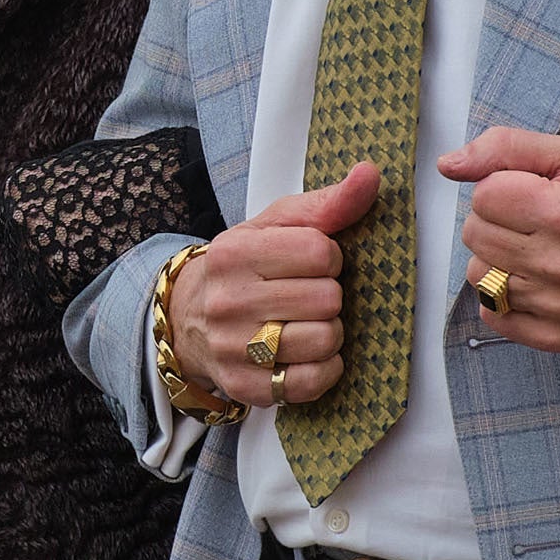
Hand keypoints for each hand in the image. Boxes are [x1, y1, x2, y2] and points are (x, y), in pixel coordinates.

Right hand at [171, 163, 375, 409]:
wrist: (190, 318)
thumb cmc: (246, 267)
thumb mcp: (277, 226)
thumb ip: (328, 202)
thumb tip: (370, 173)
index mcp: (235, 252)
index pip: (320, 252)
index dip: (329, 258)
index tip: (312, 263)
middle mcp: (228, 301)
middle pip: (327, 298)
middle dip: (330, 296)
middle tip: (308, 296)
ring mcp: (233, 348)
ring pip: (324, 340)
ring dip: (329, 332)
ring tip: (308, 323)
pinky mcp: (245, 386)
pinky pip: (312, 381)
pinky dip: (324, 368)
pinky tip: (309, 353)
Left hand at [440, 130, 559, 352]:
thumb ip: (504, 148)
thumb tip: (448, 165)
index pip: (482, 196)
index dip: (502, 188)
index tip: (531, 194)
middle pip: (474, 234)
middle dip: (497, 221)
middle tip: (534, 222)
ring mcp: (557, 305)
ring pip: (478, 275)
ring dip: (498, 259)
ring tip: (535, 251)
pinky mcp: (556, 336)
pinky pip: (492, 313)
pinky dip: (504, 297)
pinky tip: (534, 281)